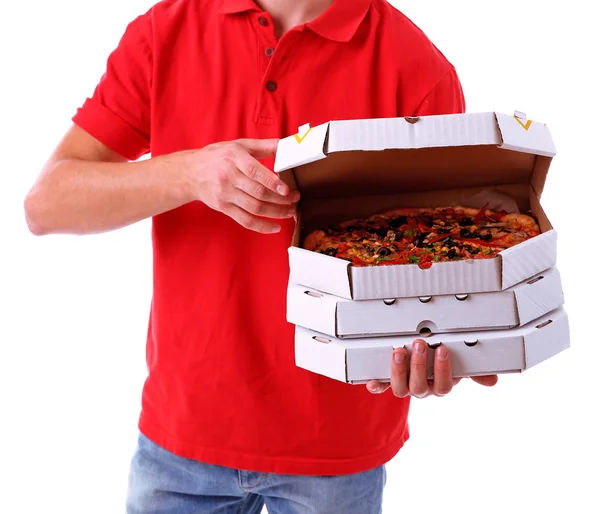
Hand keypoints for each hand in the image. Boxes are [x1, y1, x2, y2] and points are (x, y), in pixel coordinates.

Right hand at [183, 138, 298, 233]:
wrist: (191, 172)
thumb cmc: (218, 157)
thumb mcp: (239, 145)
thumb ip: (264, 146)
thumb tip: (288, 145)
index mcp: (234, 158)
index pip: (255, 171)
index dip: (272, 182)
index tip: (287, 189)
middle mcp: (229, 177)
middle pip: (258, 193)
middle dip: (280, 199)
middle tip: (295, 199)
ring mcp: (225, 194)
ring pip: (254, 208)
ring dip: (276, 213)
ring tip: (290, 212)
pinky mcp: (223, 208)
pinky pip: (245, 220)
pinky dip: (261, 227)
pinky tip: (275, 227)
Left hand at [366, 339, 497, 397]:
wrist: (421, 365)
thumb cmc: (440, 362)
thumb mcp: (459, 364)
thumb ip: (474, 371)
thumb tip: (493, 380)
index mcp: (439, 385)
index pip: (444, 385)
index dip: (443, 370)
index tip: (443, 350)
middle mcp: (422, 389)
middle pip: (419, 386)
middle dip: (419, 365)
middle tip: (419, 344)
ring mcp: (404, 387)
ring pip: (400, 388)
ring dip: (398, 370)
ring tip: (398, 351)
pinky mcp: (387, 382)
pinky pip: (381, 388)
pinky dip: (376, 386)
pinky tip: (372, 381)